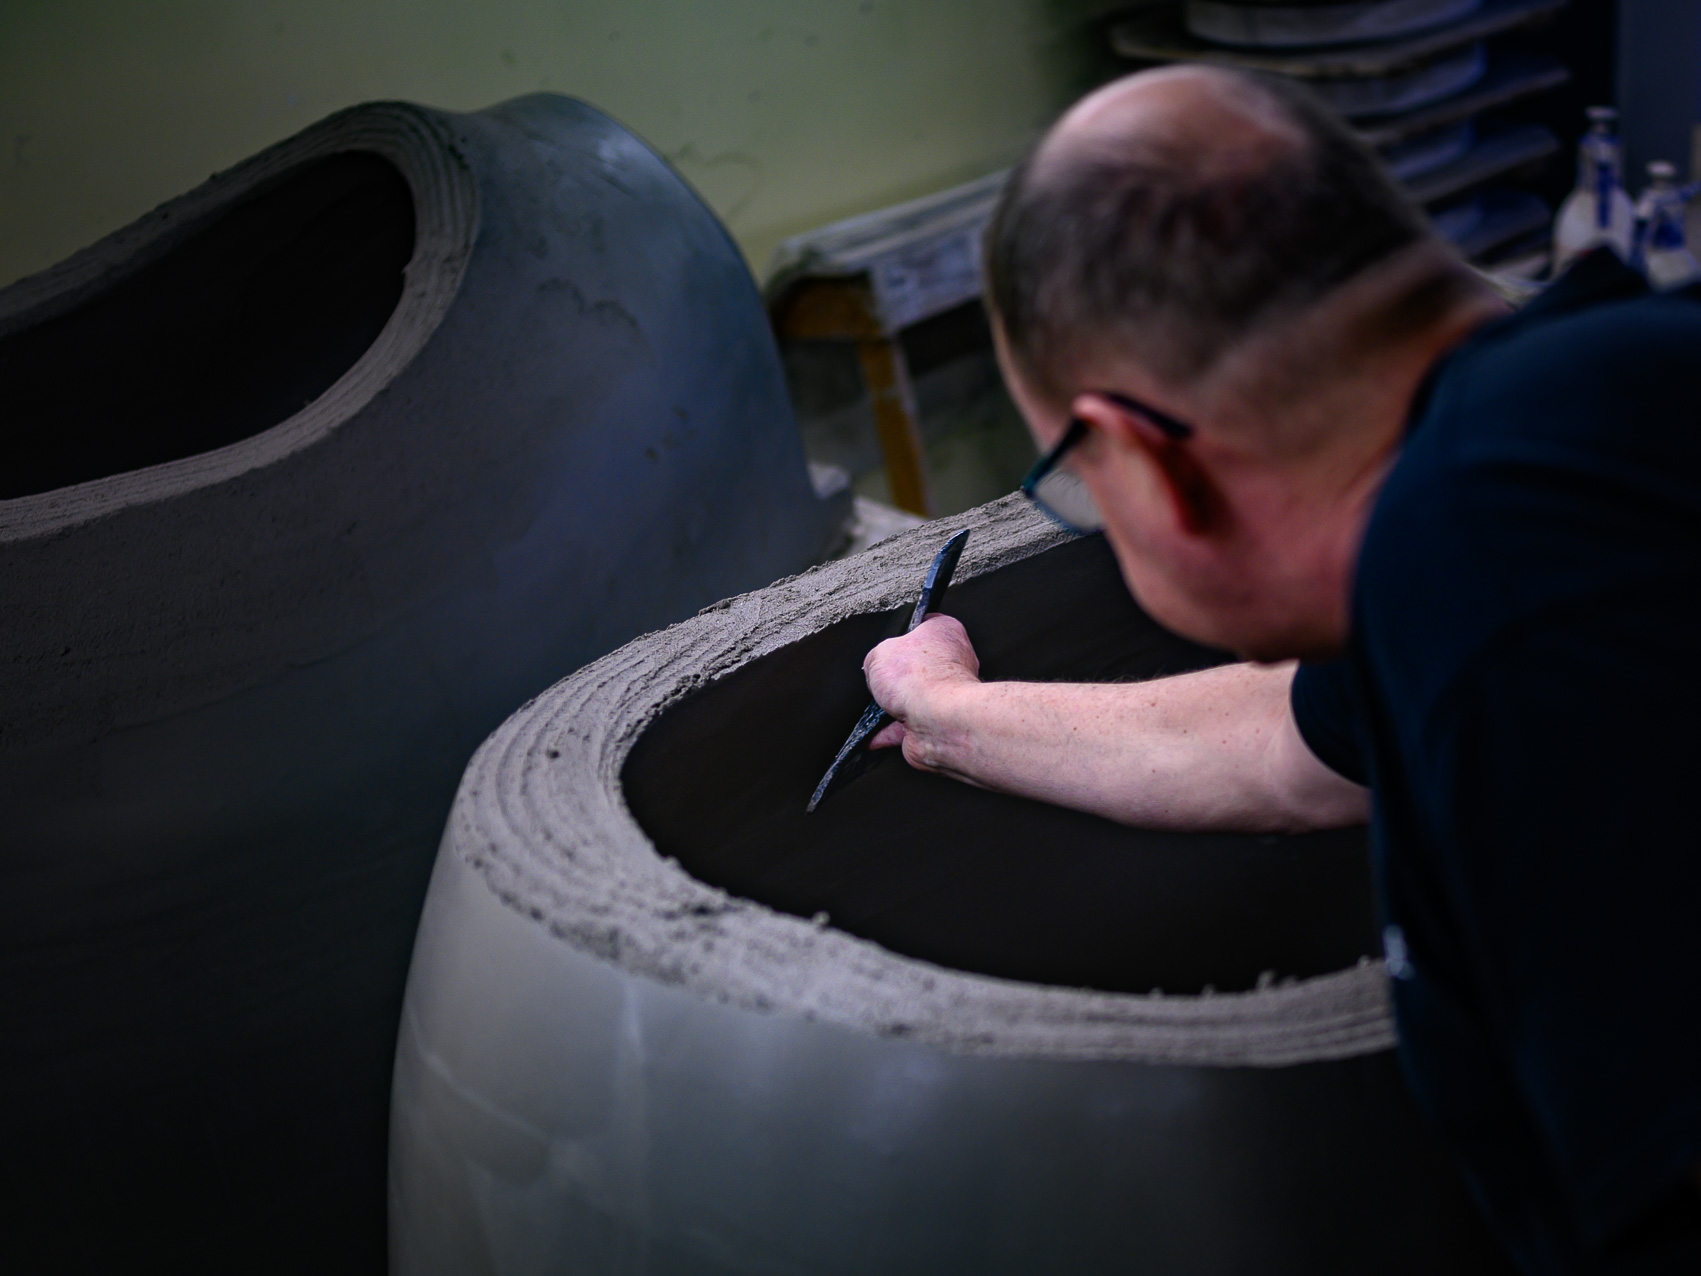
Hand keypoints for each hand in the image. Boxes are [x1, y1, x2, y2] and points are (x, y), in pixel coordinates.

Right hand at [862, 613, 980, 767]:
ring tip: (875, 706)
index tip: (892, 638)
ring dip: (891, 705)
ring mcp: (945, 695)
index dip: (906, 632)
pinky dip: (887, 732)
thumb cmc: (921, 679)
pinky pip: (906, 727)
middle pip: (915, 664)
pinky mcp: (937, 723)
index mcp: (945, 633)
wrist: (936, 721)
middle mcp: (951, 663)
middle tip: (880, 676)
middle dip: (894, 674)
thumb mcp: (880, 652)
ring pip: (911, 698)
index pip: (926, 626)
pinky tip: (872, 735)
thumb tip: (874, 669)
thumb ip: (875, 657)